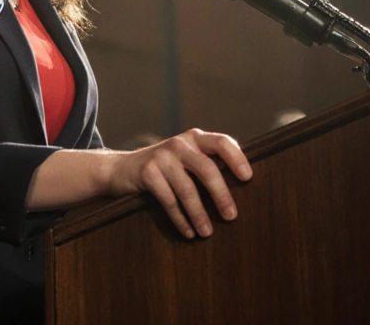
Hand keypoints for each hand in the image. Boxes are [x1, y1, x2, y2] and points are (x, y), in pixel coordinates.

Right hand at [107, 129, 251, 238]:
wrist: (122, 169)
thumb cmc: (165, 168)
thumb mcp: (186, 159)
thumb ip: (208, 164)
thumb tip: (242, 189)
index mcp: (195, 138)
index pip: (222, 142)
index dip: (237, 159)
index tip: (247, 178)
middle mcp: (180, 144)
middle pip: (207, 169)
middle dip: (221, 195)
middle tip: (231, 217)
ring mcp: (162, 157)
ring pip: (187, 189)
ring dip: (199, 214)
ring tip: (207, 232)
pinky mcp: (147, 173)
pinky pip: (169, 200)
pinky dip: (180, 219)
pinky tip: (188, 232)